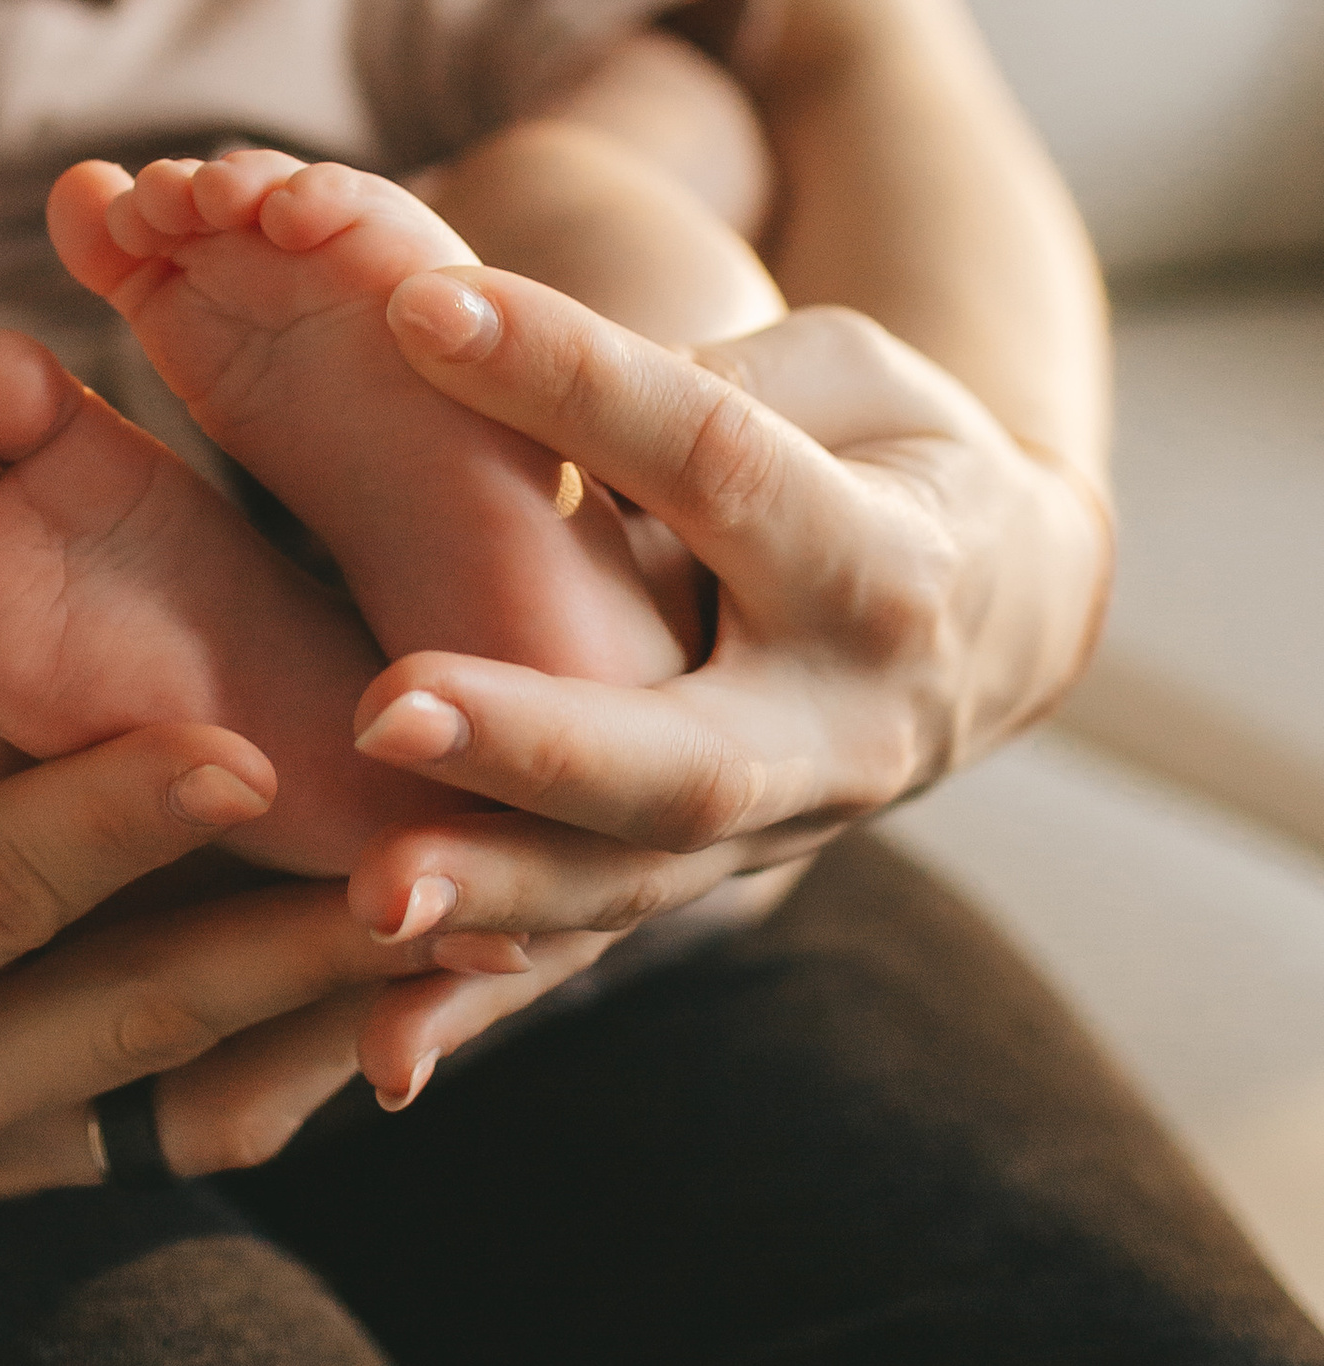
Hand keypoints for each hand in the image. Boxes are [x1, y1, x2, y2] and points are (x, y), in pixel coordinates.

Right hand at [0, 671, 593, 1194]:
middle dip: (301, 940)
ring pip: (173, 1078)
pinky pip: (155, 1107)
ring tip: (470, 929)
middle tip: (448, 873)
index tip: (249, 750)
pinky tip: (381, 975)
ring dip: (323, 1003)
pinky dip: (263, 1041)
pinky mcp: (0, 1169)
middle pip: (127, 1010)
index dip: (124, 817)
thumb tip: (79, 700)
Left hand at [338, 271, 1114, 960]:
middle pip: (689, 751)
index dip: (566, 376)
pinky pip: (588, 959)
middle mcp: (839, 724)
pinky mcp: (705, 885)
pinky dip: (484, 1016)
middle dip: (537, 739)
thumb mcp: (846, 375)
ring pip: (631, 886)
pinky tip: (381, 1060)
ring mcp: (776, 831)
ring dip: (495, 898)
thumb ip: (718, 388)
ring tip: (367, 895)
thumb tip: (552, 393)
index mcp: (879, 558)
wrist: (997, 607)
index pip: (708, 458)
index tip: (416, 305)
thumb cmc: (889, 447)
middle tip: (387, 704)